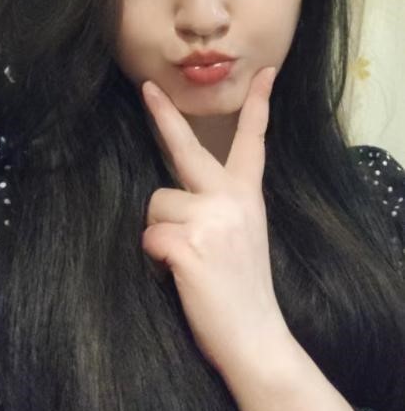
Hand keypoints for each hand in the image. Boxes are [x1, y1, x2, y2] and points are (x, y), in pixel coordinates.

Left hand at [140, 66, 290, 375]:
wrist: (256, 337)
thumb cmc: (242, 287)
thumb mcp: (244, 234)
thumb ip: (220, 204)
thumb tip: (176, 192)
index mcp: (247, 196)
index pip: (254, 142)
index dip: (259, 105)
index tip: (264, 73)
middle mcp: (231, 199)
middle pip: (188, 149)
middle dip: (165, 116)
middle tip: (147, 89)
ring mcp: (211, 219)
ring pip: (157, 203)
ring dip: (160, 231)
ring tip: (185, 258)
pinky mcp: (189, 244)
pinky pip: (150, 236)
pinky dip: (156, 256)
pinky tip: (178, 273)